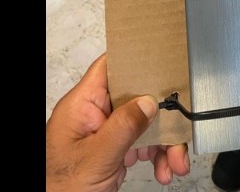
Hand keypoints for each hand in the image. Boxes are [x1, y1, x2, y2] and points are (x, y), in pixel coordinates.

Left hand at [46, 54, 190, 191]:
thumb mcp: (96, 156)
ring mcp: (105, 132)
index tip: (162, 62)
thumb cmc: (59, 188)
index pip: (110, 68)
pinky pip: (143, 143)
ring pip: (145, 123)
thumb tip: (148, 102)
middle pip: (136, 98)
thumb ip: (123, 127)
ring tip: (176, 161)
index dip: (135, 60)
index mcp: (82, 105)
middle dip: (162, 115)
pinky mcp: (114, 150)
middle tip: (179, 127)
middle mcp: (94, 114)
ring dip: (165, 142)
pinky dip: (158, 156)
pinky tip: (164, 168)